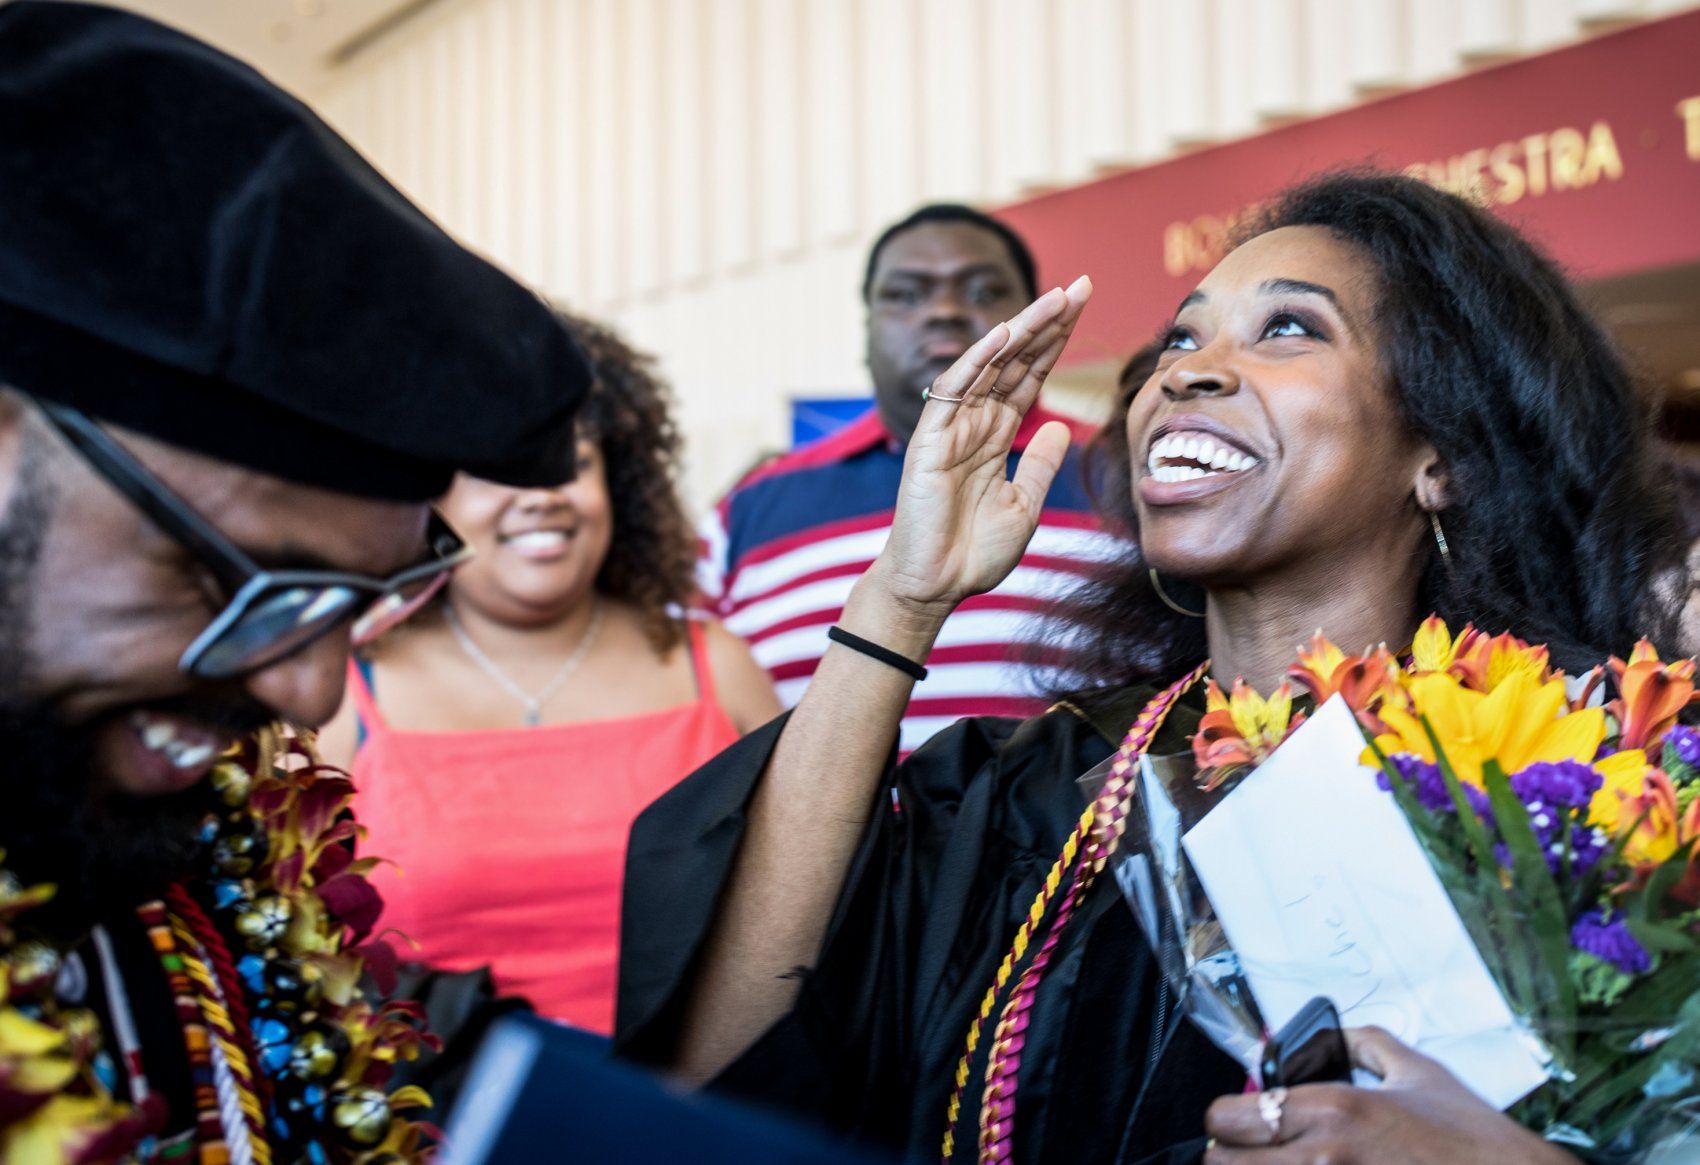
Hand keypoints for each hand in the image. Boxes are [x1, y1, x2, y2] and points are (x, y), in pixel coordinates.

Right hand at [871, 276, 1092, 618]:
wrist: (937, 586)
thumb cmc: (973, 552)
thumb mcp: (1025, 504)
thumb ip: (1040, 465)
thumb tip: (1060, 429)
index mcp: (996, 435)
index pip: (1030, 376)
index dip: (1056, 342)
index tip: (1083, 308)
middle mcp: (974, 422)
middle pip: (1015, 361)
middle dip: (1048, 323)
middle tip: (1082, 286)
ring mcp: (952, 427)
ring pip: (990, 365)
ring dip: (1022, 329)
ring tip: (1056, 298)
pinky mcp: (931, 439)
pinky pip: (954, 390)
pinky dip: (977, 359)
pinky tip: (1003, 333)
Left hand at [1204, 1028, 1575, 1164]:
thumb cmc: (1473, 1141)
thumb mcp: (1418, 1073)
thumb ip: (1364, 1044)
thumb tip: (1329, 1035)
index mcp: (1330, 1110)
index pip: (1226, 1119)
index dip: (1228, 1120)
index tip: (1242, 1122)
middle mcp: (1320, 1159)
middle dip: (1233, 1157)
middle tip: (1255, 1152)